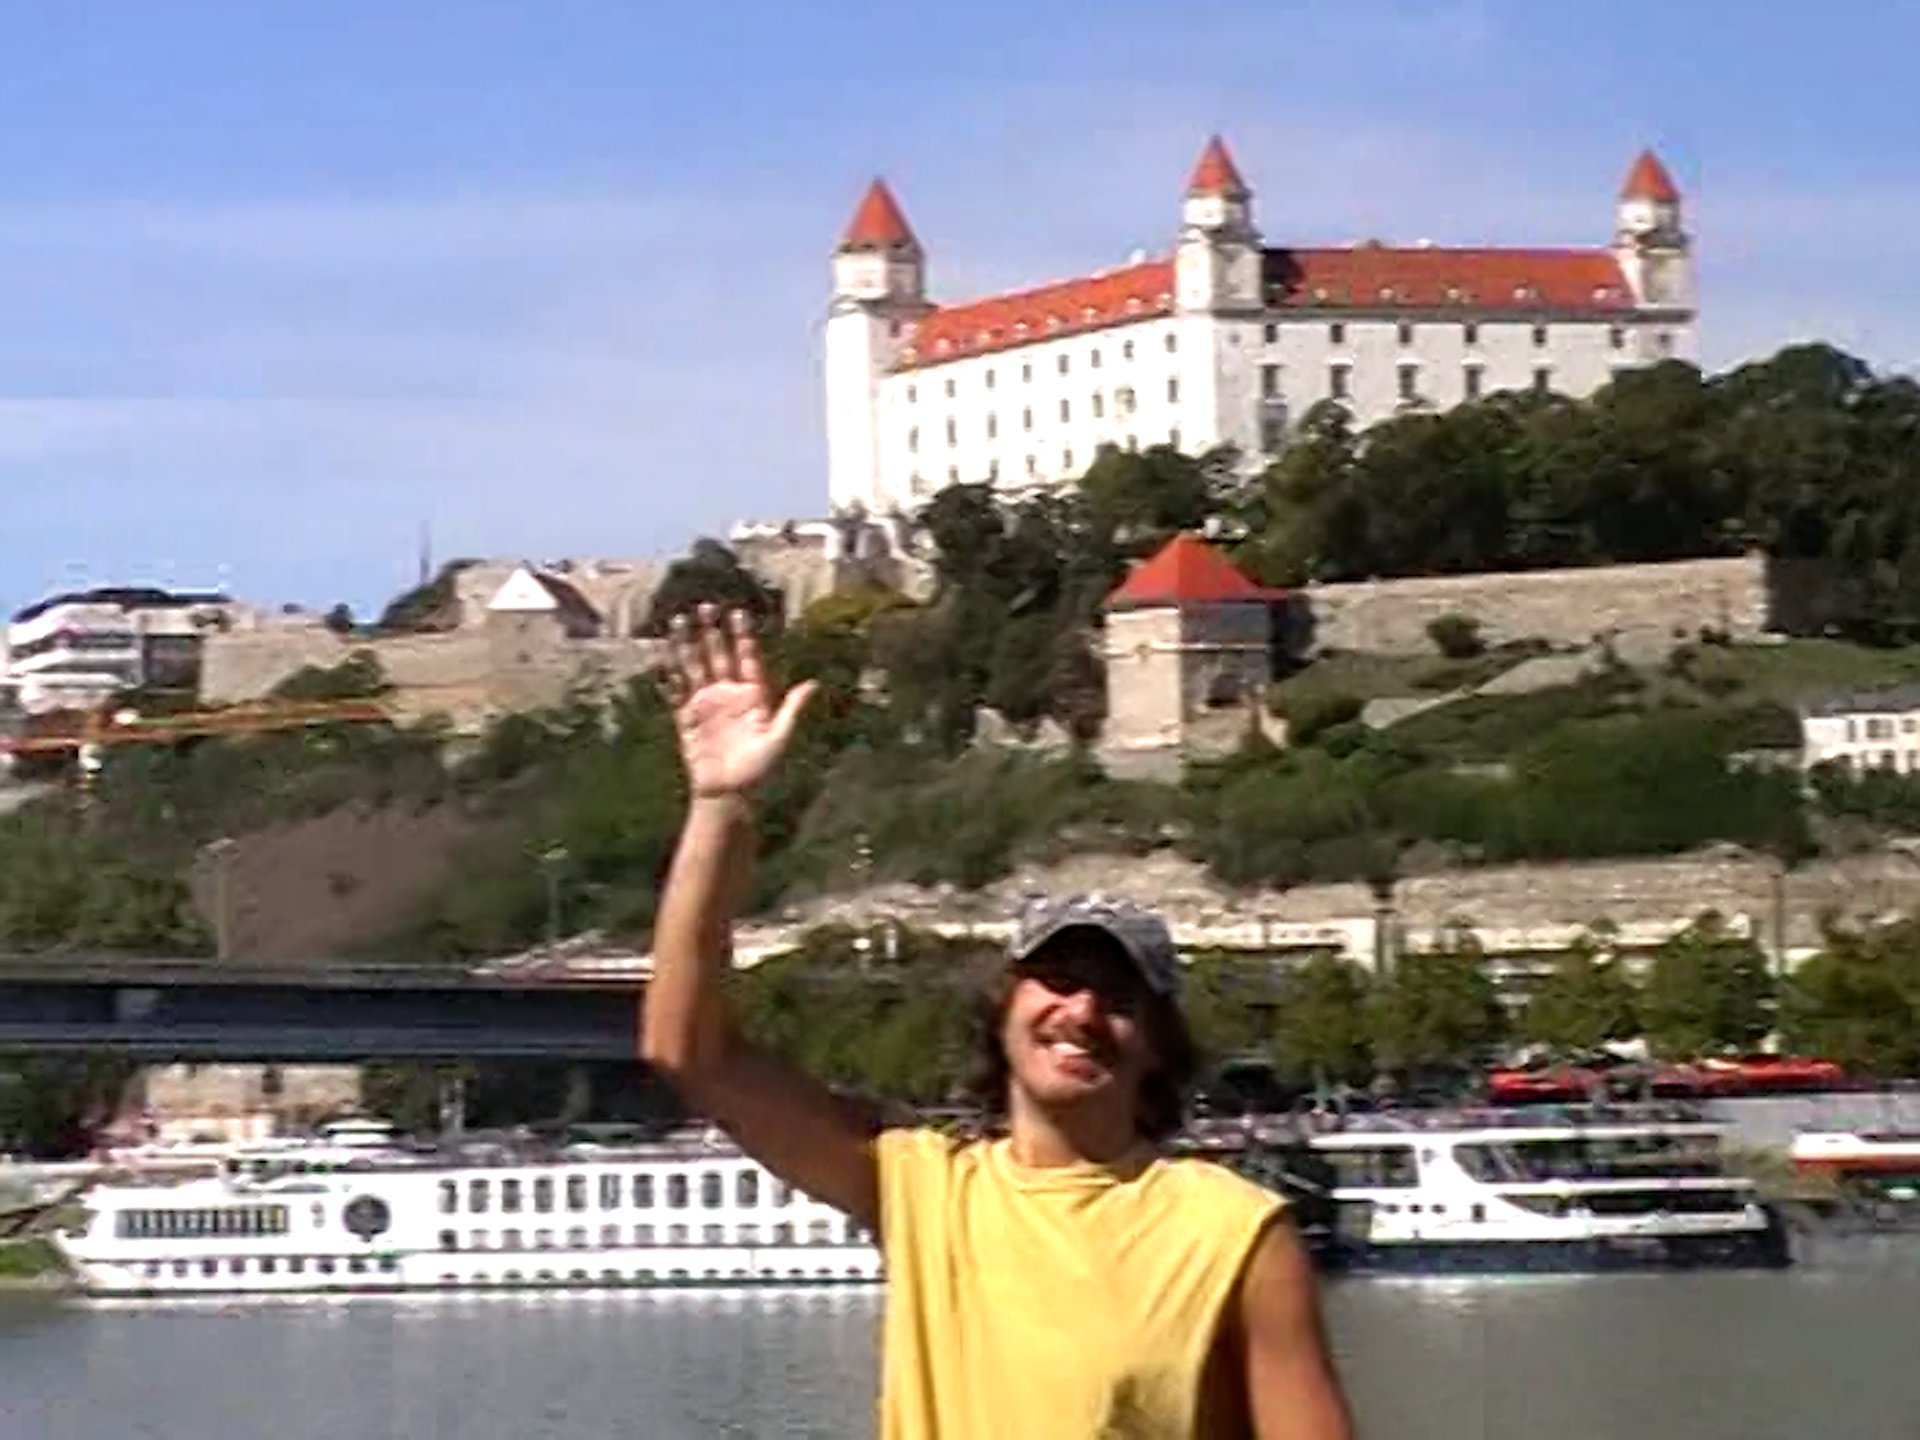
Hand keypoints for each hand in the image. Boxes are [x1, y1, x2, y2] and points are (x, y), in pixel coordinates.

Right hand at [663, 604, 815, 797]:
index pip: (747, 658)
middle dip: (712, 631)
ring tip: (679, 621)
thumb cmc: (758, 771)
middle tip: (706, 606)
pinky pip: (676, 692)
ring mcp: (706, 704)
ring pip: (694, 666)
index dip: (743, 636)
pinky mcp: (686, 718)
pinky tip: (663, 656)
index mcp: (753, 696)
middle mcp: (728, 695)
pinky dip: (669, 675)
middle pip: (718, 655)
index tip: (739, 613)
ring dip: (687, 644)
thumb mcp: (779, 739)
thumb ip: (792, 709)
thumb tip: (814, 684)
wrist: (728, 795)